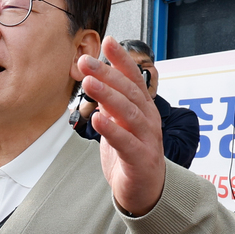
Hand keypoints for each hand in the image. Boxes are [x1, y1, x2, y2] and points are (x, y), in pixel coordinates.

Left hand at [80, 36, 166, 216]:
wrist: (145, 193)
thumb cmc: (131, 156)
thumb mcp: (119, 125)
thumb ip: (111, 105)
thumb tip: (96, 81)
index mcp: (143, 109)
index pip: (133, 78)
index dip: (121, 59)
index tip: (107, 41)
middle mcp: (148, 120)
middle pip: (129, 92)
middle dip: (107, 74)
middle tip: (86, 61)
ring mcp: (147, 139)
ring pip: (128, 112)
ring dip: (108, 96)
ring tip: (89, 83)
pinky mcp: (141, 159)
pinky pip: (126, 142)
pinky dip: (111, 130)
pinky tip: (97, 119)